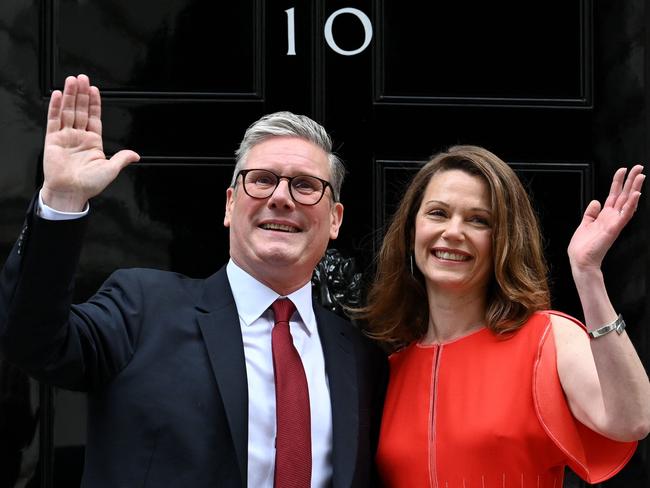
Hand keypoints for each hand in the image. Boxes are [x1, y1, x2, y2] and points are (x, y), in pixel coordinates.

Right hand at [41, 74, 139, 210]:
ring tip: (72, 81)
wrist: (71, 193)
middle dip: (81, 94)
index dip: (94, 103)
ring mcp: (65, 137)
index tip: (94, 90)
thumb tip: (135, 155)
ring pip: (67, 111)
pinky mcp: (52, 139)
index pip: (94, 117)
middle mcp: (79, 137)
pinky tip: (57, 95)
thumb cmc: (88, 184)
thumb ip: (122, 158)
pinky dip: (55, 107)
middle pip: (80, 110)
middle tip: (82, 78)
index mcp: (93, 142)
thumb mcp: (110, 170)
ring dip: (69, 95)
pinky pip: (53, 120)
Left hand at [568, 165, 644, 271]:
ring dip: (635, 188)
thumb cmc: (583, 246)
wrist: (581, 260)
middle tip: (638, 167)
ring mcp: (614, 222)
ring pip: (628, 202)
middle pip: (624, 195)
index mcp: (605, 215)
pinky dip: (631, 204)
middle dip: (631, 181)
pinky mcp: (614, 228)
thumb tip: (595, 201)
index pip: (614, 195)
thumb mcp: (585, 224)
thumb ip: (591, 213)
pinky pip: (625, 215)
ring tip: (641, 176)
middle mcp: (612, 217)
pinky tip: (636, 194)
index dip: (618, 182)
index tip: (623, 170)